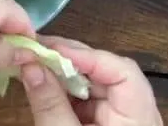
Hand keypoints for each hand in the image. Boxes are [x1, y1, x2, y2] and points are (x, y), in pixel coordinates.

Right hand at [20, 35, 162, 125]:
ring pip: (93, 82)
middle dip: (69, 58)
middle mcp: (135, 113)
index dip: (86, 55)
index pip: (122, 70)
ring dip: (62, 71)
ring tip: (32, 62)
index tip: (50, 49)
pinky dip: (62, 89)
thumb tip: (29, 65)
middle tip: (34, 49)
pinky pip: (85, 98)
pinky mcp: (105, 123)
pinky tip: (41, 82)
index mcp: (138, 118)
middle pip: (106, 72)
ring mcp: (120, 117)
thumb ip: (49, 105)